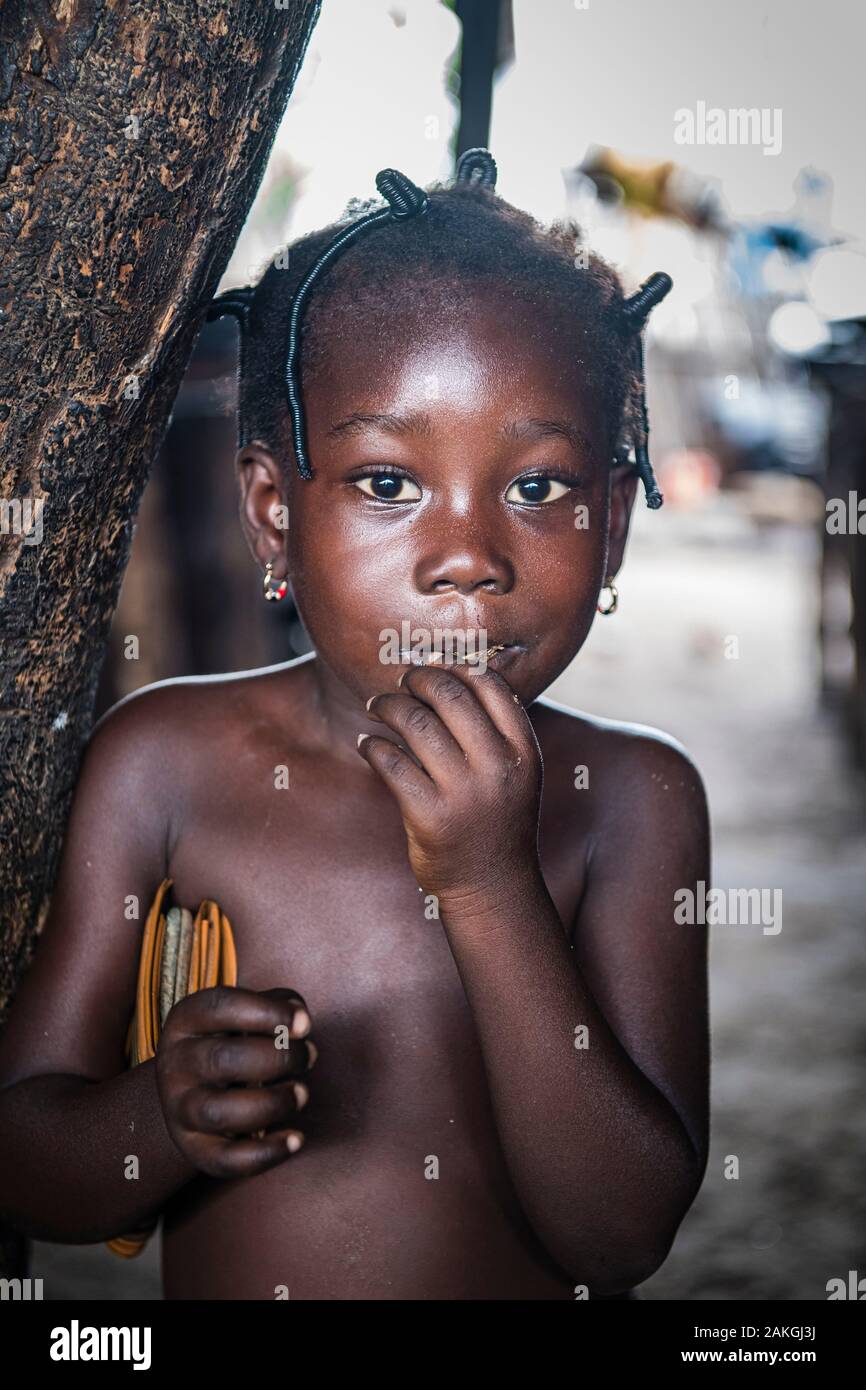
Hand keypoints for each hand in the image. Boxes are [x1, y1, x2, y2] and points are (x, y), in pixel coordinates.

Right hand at [155, 986, 316, 1178]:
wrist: (194, 1090)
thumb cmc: (234, 1040)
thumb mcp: (245, 1015)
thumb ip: (276, 1005)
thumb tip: (300, 1018)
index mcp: (186, 1020)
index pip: (220, 1007)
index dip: (268, 1012)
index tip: (306, 1024)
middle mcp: (176, 1064)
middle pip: (222, 1059)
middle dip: (278, 1058)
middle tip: (308, 1058)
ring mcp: (181, 1109)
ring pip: (219, 1112)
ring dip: (272, 1103)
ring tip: (301, 1094)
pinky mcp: (195, 1148)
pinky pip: (225, 1159)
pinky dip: (265, 1153)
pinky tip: (296, 1139)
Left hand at [358, 661, 542, 903]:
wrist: (491, 887)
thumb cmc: (496, 821)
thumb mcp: (515, 774)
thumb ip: (494, 730)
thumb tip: (448, 673)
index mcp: (523, 751)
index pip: (488, 685)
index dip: (454, 667)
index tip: (432, 668)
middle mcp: (498, 767)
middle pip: (448, 695)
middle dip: (416, 679)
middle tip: (399, 682)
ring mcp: (464, 793)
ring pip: (414, 723)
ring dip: (387, 706)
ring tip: (376, 707)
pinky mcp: (429, 815)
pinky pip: (389, 761)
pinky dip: (371, 745)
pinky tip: (367, 744)